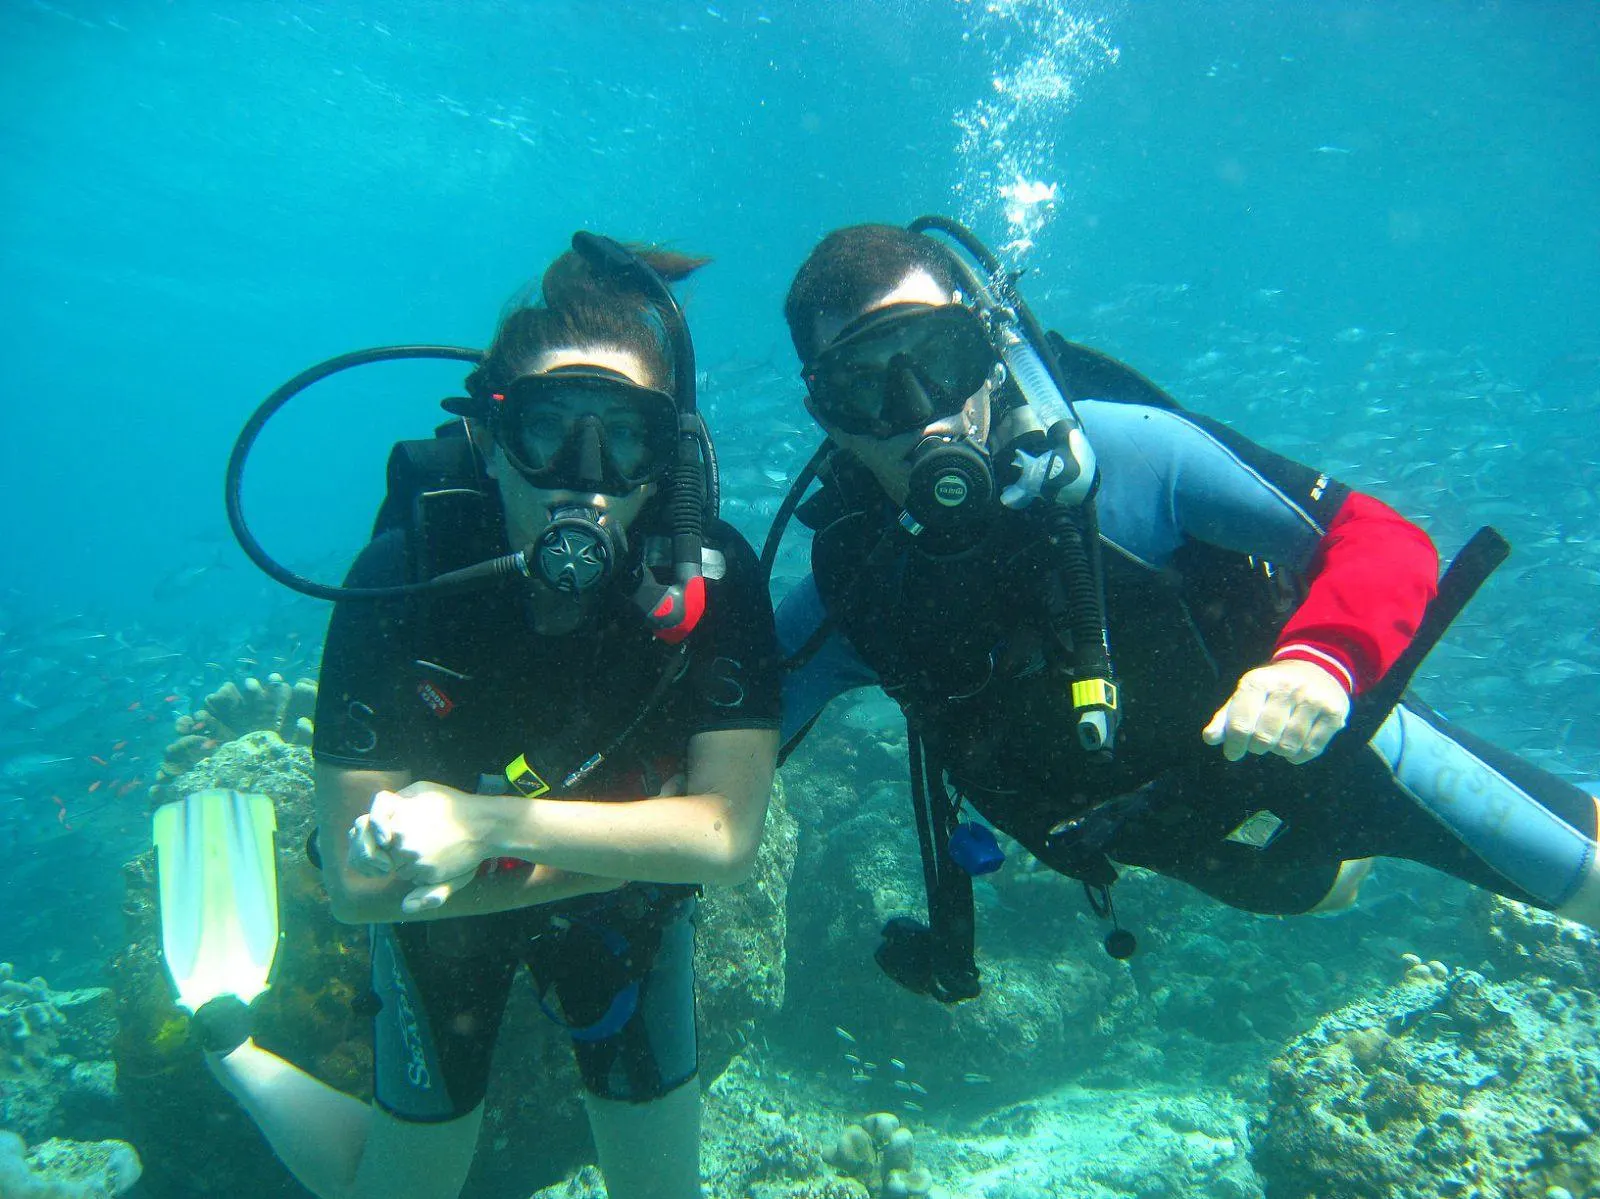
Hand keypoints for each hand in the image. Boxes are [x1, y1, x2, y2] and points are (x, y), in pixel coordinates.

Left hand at [348, 782, 504, 886]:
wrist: (484, 825)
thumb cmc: (453, 806)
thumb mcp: (422, 790)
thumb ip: (396, 801)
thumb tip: (378, 819)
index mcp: (398, 812)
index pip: (366, 827)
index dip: (368, 835)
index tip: (380, 838)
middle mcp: (401, 835)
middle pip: (380, 852)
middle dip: (388, 851)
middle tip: (410, 843)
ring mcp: (413, 856)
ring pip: (396, 867)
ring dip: (405, 863)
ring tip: (430, 847)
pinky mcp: (426, 872)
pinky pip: (413, 878)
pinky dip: (420, 872)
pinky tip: (437, 857)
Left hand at [1202, 659, 1349, 764]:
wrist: (1317, 668)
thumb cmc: (1272, 689)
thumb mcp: (1246, 695)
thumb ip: (1226, 717)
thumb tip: (1210, 738)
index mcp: (1259, 681)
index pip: (1241, 724)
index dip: (1235, 744)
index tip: (1233, 753)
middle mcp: (1287, 687)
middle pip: (1265, 738)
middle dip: (1258, 747)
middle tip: (1259, 744)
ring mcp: (1313, 699)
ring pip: (1288, 746)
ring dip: (1279, 751)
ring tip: (1277, 741)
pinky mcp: (1334, 713)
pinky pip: (1311, 749)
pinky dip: (1298, 756)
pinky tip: (1294, 747)